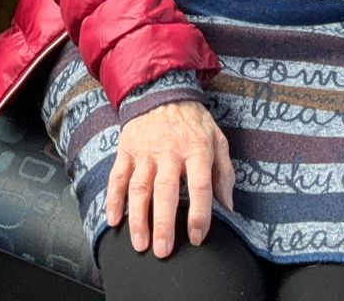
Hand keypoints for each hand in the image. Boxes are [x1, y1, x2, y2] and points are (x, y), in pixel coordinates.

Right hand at [105, 100, 234, 257]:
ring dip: (138, 218)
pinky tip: (114, 221)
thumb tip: (229, 207)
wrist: (160, 91)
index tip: (196, 237)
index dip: (199, 214)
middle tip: (163, 252)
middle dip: (163, 224)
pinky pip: (118, 177)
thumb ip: (225, 173)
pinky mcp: (126, 150)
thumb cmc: (193, 121)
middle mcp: (169, 152)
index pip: (199, 186)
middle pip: (165, 192)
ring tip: (140, 244)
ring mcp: (145, 152)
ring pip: (139, 188)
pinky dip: (114, 199)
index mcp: (196, 150)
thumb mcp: (217, 139)